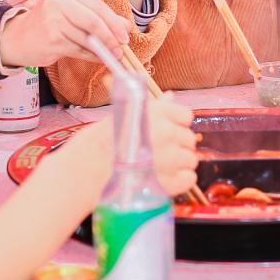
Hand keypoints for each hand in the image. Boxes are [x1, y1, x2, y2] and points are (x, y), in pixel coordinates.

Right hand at [0, 0, 129, 67]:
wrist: (18, 36)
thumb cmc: (50, 23)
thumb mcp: (73, 13)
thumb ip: (99, 17)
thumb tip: (126, 27)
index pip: (97, 5)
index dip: (114, 21)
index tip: (126, 34)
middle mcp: (58, 2)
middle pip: (93, 21)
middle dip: (111, 36)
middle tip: (121, 48)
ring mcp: (53, 21)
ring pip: (86, 38)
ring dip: (103, 49)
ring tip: (112, 56)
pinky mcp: (51, 39)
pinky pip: (78, 49)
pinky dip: (91, 56)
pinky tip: (97, 58)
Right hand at [52, 93, 197, 196]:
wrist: (89, 168)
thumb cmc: (104, 139)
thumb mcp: (127, 114)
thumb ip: (154, 107)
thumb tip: (171, 97)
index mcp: (159, 113)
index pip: (186, 116)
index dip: (177, 124)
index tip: (165, 131)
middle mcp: (168, 133)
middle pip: (189, 139)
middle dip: (178, 145)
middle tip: (160, 151)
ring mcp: (171, 159)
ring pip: (191, 159)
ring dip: (180, 163)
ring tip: (161, 166)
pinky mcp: (170, 182)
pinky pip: (189, 179)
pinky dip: (181, 179)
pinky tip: (165, 178)